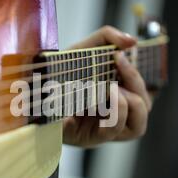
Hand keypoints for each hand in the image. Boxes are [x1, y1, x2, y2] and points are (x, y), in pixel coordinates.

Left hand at [63, 26, 151, 147]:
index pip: (142, 93)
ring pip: (138, 126)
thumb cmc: (59, 74)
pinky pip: (114, 131)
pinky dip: (115, 112)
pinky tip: (103, 97)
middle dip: (136, 83)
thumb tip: (133, 41)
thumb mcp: (82, 51)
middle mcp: (113, 115)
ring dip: (130, 102)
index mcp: (115, 97)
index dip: (137, 75)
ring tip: (112, 87)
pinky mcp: (90, 138)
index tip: (119, 55)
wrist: (33, 90)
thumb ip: (107, 39)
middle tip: (118, 63)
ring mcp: (103, 129)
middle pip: (144, 109)